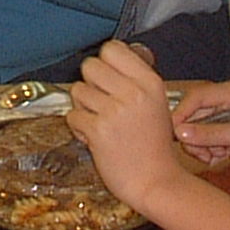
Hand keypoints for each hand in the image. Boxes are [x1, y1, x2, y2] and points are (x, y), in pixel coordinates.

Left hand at [68, 39, 191, 210]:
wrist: (155, 181)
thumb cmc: (154, 146)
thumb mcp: (157, 103)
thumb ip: (136, 79)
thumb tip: (110, 57)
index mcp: (149, 82)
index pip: (112, 49)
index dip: (104, 62)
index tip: (107, 76)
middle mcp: (133, 92)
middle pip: (90, 66)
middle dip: (90, 83)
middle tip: (101, 101)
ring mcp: (114, 111)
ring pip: (78, 90)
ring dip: (83, 107)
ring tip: (100, 121)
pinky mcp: (98, 130)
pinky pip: (72, 115)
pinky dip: (79, 127)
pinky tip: (94, 136)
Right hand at [171, 79, 229, 180]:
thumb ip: (213, 133)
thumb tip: (182, 132)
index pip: (196, 96)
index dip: (181, 114)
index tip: (173, 132)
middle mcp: (226, 102)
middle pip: (191, 114)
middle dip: (191, 135)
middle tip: (200, 151)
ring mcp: (222, 118)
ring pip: (192, 130)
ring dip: (198, 146)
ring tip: (214, 154)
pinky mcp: (221, 133)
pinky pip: (199, 141)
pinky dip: (203, 152)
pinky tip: (218, 156)